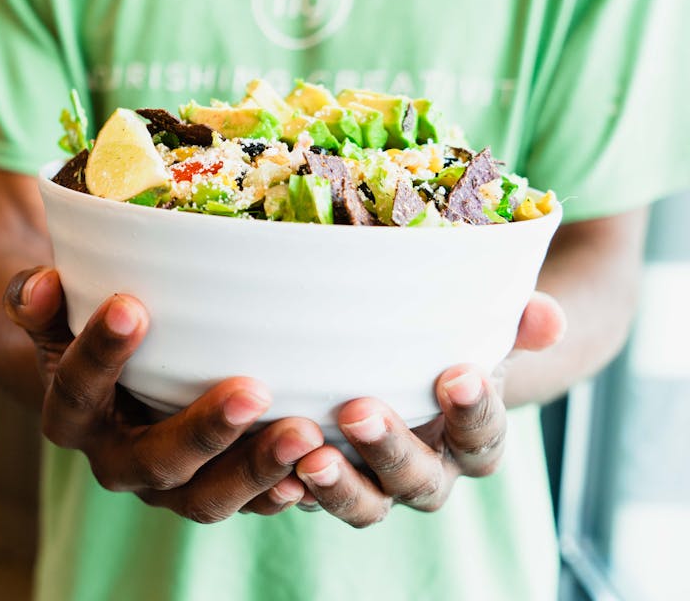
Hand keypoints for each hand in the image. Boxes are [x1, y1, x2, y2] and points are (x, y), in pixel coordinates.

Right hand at [4, 266, 324, 522]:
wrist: (108, 386)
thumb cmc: (88, 332)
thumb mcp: (56, 314)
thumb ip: (37, 298)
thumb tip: (40, 286)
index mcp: (72, 418)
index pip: (78, 390)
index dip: (99, 353)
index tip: (130, 306)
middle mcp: (116, 462)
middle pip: (155, 461)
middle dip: (204, 430)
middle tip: (251, 390)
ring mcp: (167, 487)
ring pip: (207, 498)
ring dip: (256, 469)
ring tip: (303, 432)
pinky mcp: (211, 492)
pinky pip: (247, 507)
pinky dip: (280, 493)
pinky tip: (315, 468)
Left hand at [288, 292, 567, 526]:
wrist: (405, 376)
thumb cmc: (445, 351)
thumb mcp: (479, 335)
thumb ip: (513, 326)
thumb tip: (547, 315)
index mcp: (473, 441)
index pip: (483, 437)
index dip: (474, 411)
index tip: (458, 374)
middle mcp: (428, 475)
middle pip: (419, 481)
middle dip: (391, 449)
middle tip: (358, 410)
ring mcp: (376, 487)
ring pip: (366, 505)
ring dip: (338, 485)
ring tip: (311, 457)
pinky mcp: (326, 488)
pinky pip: (311, 503)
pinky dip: (292, 493)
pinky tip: (274, 474)